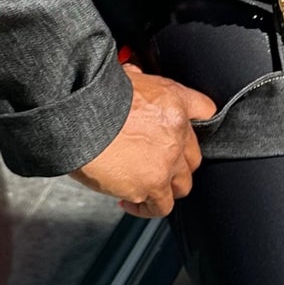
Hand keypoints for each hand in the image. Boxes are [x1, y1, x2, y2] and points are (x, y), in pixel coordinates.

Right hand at [73, 64, 216, 217]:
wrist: (79, 119)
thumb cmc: (93, 97)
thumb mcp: (123, 76)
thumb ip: (137, 80)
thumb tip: (131, 76)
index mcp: (173, 101)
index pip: (204, 110)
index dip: (193, 123)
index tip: (184, 133)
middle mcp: (176, 132)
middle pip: (193, 156)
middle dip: (177, 162)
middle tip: (156, 164)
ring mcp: (167, 161)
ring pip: (182, 184)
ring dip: (165, 186)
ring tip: (145, 186)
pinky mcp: (153, 185)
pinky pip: (162, 206)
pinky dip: (147, 208)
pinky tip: (131, 203)